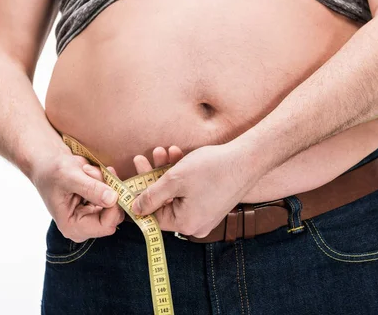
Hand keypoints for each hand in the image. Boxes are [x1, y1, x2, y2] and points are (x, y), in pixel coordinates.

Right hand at [32, 151, 124, 242]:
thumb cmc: (52, 171)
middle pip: (114, 215)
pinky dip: (107, 181)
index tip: (109, 179)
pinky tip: (92, 172)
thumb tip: (113, 199)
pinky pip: (114, 196)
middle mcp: (84, 227)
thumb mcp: (70, 177)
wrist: (47, 164)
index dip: (113, 205)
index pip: (106, 225)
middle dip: (109, 191)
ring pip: (115, 204)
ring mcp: (92, 217)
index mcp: (72, 227)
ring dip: (107, 183)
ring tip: (88, 170)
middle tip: (93, 172)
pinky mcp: (98, 207)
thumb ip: (91, 189)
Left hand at [131, 143, 260, 237]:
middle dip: (152, 178)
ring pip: (176, 195)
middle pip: (164, 203)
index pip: (152, 216)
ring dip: (166, 173)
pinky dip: (182, 176)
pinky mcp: (213, 204)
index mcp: (185, 225)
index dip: (139, 196)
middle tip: (140, 159)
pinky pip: (190, 193)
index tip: (129, 180)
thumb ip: (151, 196)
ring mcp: (206, 216)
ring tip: (161, 152)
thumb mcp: (174, 179)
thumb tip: (135, 209)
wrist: (248, 159)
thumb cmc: (212, 169)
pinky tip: (178, 155)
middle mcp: (196, 226)